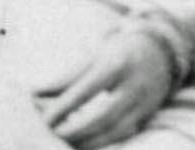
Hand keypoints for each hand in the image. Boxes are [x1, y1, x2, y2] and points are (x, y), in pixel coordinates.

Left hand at [36, 22, 177, 146]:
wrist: (160, 53)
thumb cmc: (116, 53)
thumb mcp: (93, 57)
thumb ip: (66, 77)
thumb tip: (33, 92)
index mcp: (115, 65)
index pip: (86, 90)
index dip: (64, 107)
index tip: (44, 119)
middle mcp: (132, 86)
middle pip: (103, 117)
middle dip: (76, 130)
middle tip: (53, 135)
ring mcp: (143, 105)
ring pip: (115, 132)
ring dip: (88, 142)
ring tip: (64, 143)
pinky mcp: (146, 118)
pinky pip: (122, 136)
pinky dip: (102, 144)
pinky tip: (84, 145)